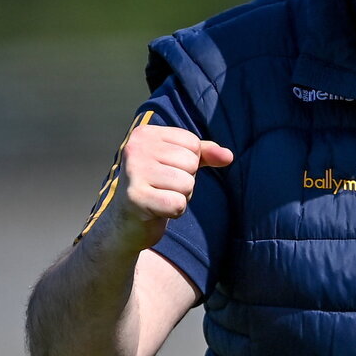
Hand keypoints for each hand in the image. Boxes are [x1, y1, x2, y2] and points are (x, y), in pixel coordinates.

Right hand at [111, 125, 233, 252]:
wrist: (127, 222)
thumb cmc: (158, 186)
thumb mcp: (181, 163)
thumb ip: (206, 154)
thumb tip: (228, 156)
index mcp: (145, 133)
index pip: (193, 143)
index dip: (189, 162)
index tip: (166, 171)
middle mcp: (135, 148)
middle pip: (190, 163)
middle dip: (185, 181)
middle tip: (163, 188)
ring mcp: (133, 172)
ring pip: (186, 184)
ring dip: (180, 196)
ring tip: (160, 197)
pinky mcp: (135, 198)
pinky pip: (178, 204)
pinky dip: (174, 211)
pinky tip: (157, 210)